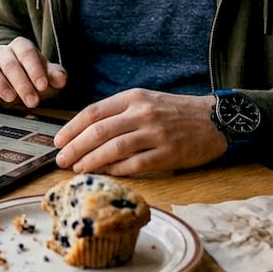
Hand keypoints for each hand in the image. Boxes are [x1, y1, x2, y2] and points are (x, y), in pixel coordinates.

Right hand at [0, 37, 65, 107]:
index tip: (43, 86)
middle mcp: (3, 52)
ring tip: (11, 98)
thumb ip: (56, 77)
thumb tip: (60, 78)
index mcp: (22, 47)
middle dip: (21, 82)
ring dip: (0, 83)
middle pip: (9, 61)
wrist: (19, 90)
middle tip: (32, 100)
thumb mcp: (50, 80)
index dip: (34, 68)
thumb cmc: (36, 82)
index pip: (26, 51)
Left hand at [53, 89, 225, 175]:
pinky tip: (104, 174)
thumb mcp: (146, 100)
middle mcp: (142, 113)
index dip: (72, 128)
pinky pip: (135, 164)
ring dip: (91, 160)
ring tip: (77, 169)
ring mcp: (156, 133)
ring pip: (114, 148)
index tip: (59, 141)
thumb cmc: (175, 112)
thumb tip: (87, 132)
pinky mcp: (168, 153)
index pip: (94, 112)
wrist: (214, 119)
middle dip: (75, 147)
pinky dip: (116, 170)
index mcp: (134, 97)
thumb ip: (120, 113)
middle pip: (99, 131)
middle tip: (60, 160)